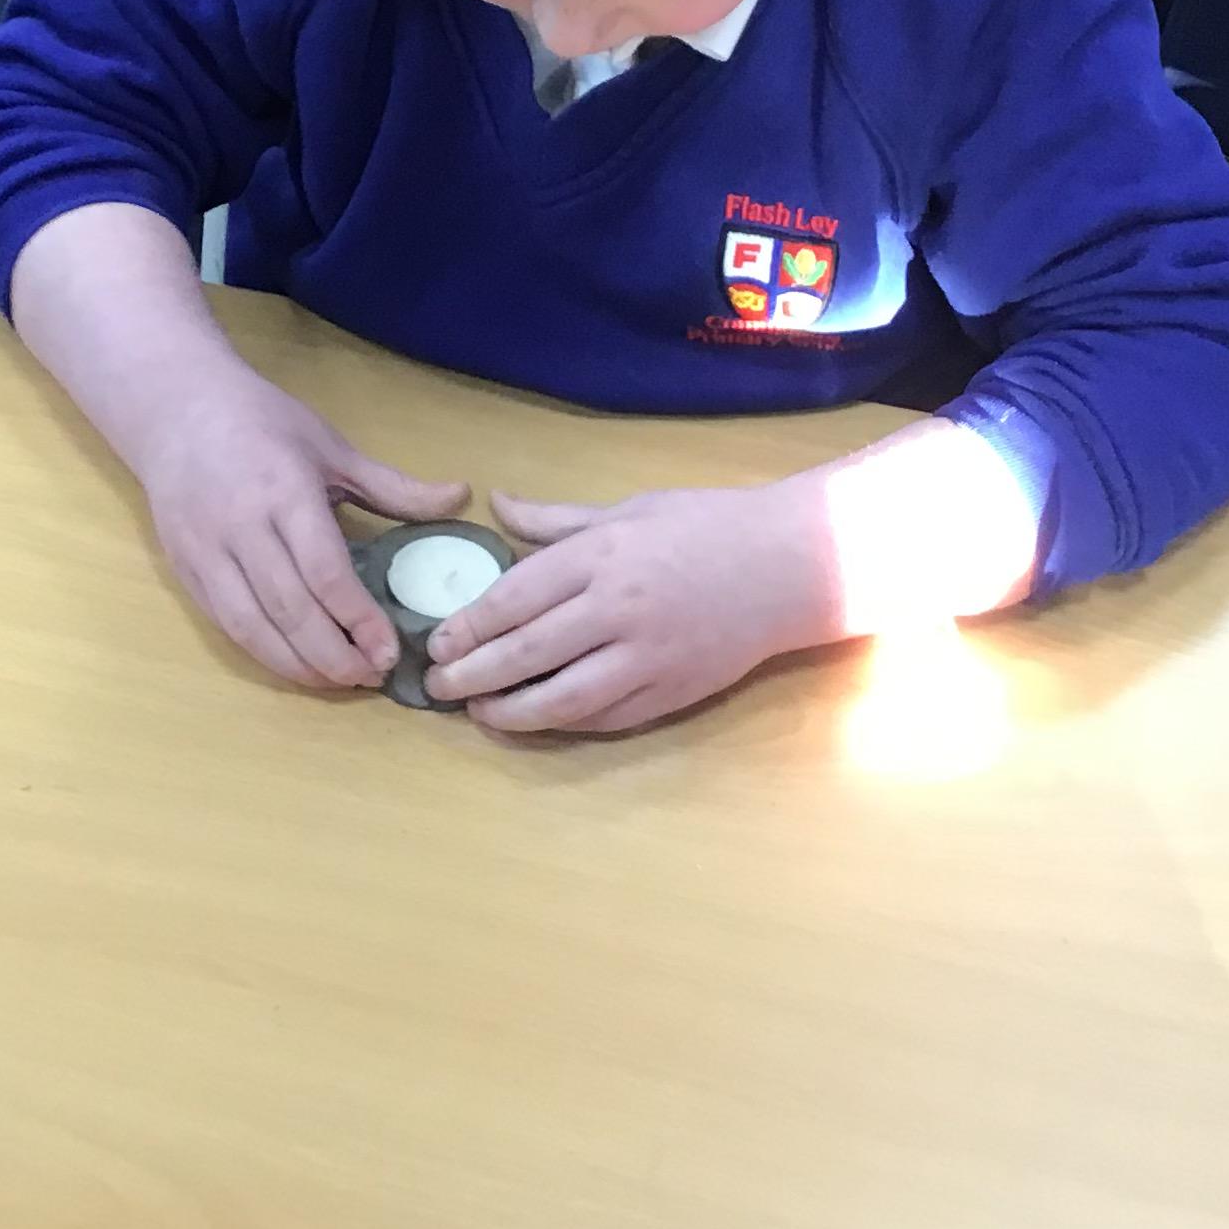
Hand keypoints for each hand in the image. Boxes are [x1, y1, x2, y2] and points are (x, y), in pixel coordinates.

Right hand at [133, 369, 467, 691]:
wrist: (176, 409)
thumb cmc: (263, 423)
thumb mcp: (331, 447)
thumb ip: (393, 486)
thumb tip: (461, 497)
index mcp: (285, 491)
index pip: (324, 572)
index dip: (358, 620)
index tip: (389, 652)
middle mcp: (241, 526)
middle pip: (289, 609)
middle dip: (333, 655)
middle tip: (370, 677)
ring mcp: (206, 551)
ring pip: (252, 627)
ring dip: (296, 665)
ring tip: (336, 681)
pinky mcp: (185, 569)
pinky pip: (225, 624)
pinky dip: (261, 652)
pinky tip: (294, 664)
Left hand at [424, 484, 836, 737]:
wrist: (791, 565)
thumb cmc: (706, 525)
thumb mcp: (629, 507)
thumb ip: (557, 519)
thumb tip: (497, 505)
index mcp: (603, 554)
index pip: (516, 597)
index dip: (468, 626)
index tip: (438, 642)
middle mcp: (619, 608)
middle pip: (527, 652)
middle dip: (473, 674)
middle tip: (439, 686)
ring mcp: (647, 657)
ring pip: (562, 698)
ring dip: (511, 710)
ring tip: (480, 711)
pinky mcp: (672, 692)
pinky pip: (606, 718)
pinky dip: (564, 723)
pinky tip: (537, 719)